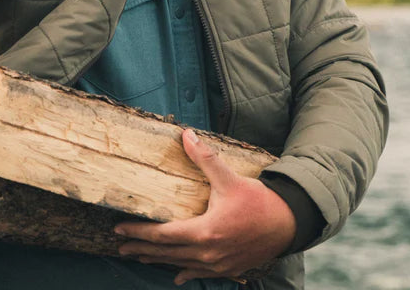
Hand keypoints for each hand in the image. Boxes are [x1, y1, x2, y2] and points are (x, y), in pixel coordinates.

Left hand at [115, 128, 295, 284]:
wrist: (290, 223)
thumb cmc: (259, 201)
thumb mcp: (229, 178)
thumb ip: (205, 157)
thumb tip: (186, 134)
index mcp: (205, 232)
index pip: (163, 234)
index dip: (139, 232)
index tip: (120, 228)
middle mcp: (208, 253)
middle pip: (166, 253)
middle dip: (142, 249)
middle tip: (121, 246)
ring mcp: (219, 264)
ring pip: (181, 265)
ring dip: (159, 260)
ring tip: (140, 257)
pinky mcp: (230, 268)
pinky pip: (200, 273)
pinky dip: (185, 272)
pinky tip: (176, 276)